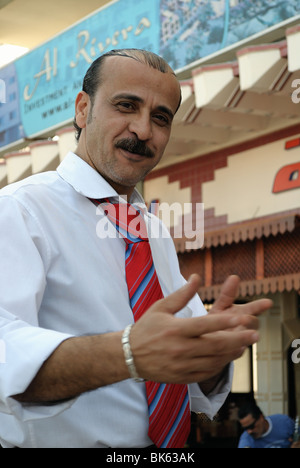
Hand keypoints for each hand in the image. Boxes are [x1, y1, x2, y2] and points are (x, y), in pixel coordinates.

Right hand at [130, 274, 271, 383]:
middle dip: (238, 339)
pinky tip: (228, 357)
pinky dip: (220, 365)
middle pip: (215, 345)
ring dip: (232, 353)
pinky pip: (207, 372)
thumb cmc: (146, 328)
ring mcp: (182, 365)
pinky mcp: (183, 376)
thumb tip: (197, 277)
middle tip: (255, 334)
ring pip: (214, 360)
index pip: (204, 325)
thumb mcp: (160, 307)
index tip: (242, 318)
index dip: (224, 322)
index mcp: (175, 329)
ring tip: (246, 344)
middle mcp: (180, 348)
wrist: (129, 356)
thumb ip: (181, 294)